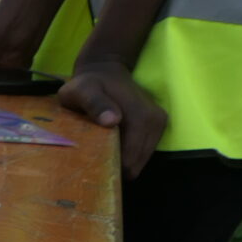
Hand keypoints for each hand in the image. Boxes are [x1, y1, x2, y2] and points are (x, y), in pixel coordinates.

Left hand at [58, 59, 167, 176]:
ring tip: (101, 156)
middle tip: (92, 165)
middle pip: (136, 164)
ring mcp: (158, 124)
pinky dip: (128, 156)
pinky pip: (143, 153)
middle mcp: (155, 122)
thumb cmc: (89, 83)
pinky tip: (112, 149)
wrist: (105, 70)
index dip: (110, 170)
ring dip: (121, 163)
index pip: (130, 161)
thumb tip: (113, 120)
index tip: (90, 170)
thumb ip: (95, 103)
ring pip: (140, 161)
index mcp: (140, 117)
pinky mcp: (158, 125)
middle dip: (115, 169)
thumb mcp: (83, 90)